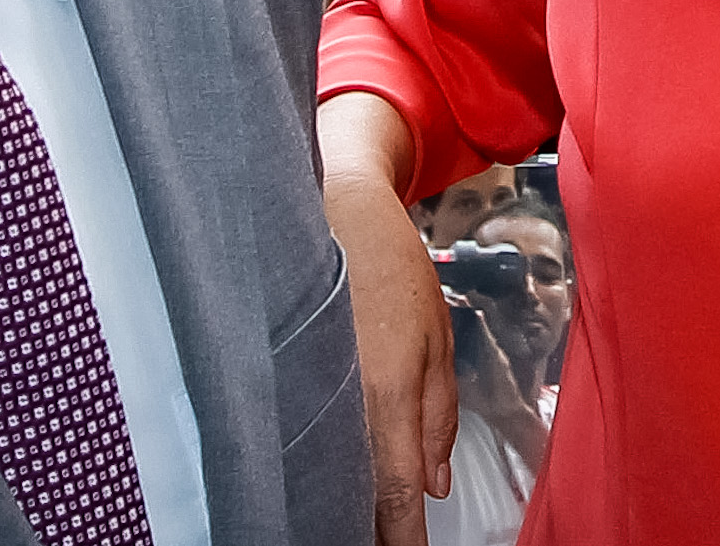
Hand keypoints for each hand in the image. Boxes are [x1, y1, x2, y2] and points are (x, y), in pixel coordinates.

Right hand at [319, 98, 454, 545]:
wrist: (331, 207)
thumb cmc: (389, 264)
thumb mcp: (437, 335)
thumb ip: (438, 415)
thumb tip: (435, 484)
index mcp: (386, 391)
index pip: (392, 493)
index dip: (401, 538)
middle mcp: (340, 398)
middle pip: (353, 492)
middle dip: (371, 525)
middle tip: (385, 541)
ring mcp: (305, 389)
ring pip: (325, 468)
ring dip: (343, 497)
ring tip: (358, 521)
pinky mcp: (281, 378)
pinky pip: (303, 436)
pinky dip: (317, 461)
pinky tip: (325, 473)